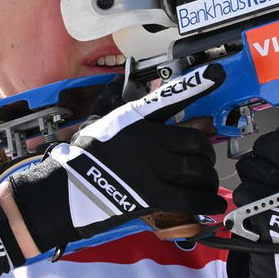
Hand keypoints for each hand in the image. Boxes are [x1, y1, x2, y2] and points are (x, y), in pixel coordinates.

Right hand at [4, 66, 226, 252]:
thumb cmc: (78, 158)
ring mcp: (150, 166)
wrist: (60, 193)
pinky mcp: (151, 194)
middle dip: (206, 154)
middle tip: (205, 162)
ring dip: (207, 179)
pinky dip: (206, 201)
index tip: (218, 72)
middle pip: (195, 142)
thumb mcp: (97, 124)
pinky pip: (190, 196)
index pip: (170, 97)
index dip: (196, 83)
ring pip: (197, 169)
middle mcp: (147, 138)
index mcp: (135, 119)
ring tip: (207, 184)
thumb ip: (116, 109)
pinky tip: (214, 205)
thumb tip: (120, 89)